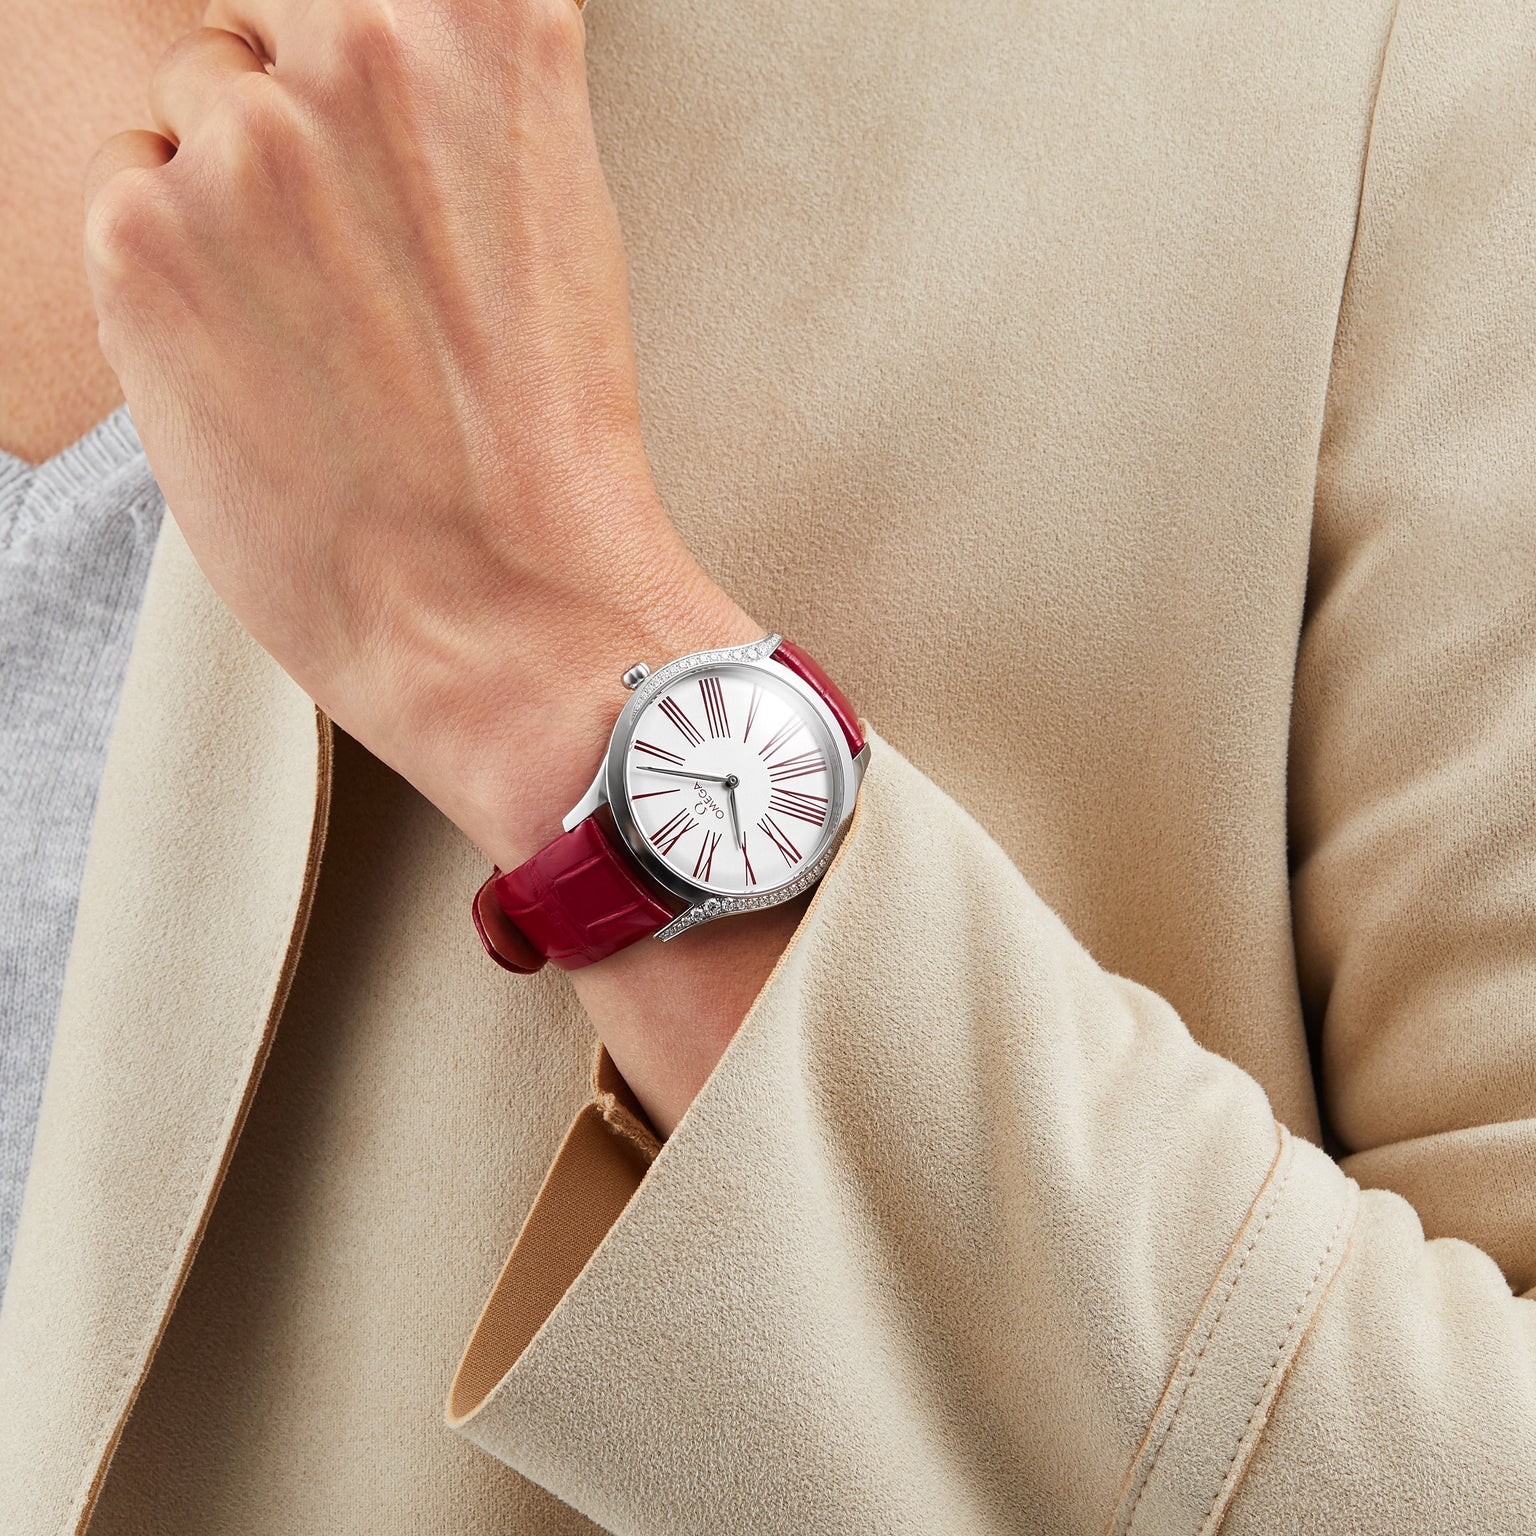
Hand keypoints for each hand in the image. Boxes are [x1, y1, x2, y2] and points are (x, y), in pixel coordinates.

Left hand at [81, 0, 757, 868]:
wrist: (501, 601)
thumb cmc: (542, 446)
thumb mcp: (560, 221)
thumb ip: (473, 103)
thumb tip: (397, 65)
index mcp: (488, 26)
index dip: (351, 53)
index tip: (358, 113)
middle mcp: (360, 43)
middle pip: (269, 28)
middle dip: (296, 120)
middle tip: (356, 257)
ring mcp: (246, 135)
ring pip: (196, 106)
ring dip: (233, 196)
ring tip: (315, 326)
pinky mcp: (143, 233)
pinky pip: (128, 189)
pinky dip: (173, 264)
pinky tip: (259, 356)